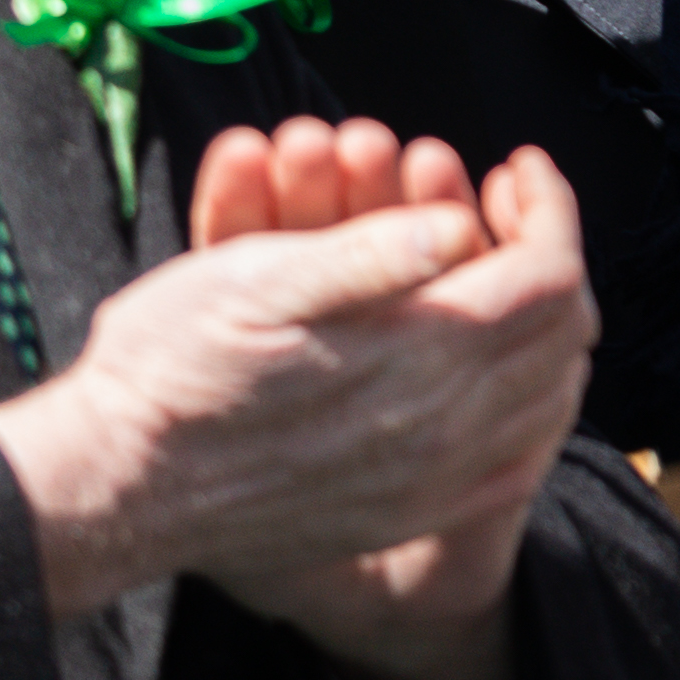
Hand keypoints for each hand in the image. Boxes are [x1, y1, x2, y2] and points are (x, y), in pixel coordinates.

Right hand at [0, 117, 598, 679]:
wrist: (117, 485)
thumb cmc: (170, 368)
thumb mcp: (252, 280)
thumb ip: (369, 255)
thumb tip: (458, 226)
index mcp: (416, 355)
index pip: (547, 275)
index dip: (548, 207)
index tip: (518, 166)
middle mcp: (445, 425)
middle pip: (561, 333)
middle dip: (550, 252)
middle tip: (512, 208)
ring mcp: (434, 479)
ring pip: (550, 395)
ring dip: (548, 326)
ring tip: (514, 275)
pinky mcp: (412, 513)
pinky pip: (517, 461)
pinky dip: (530, 405)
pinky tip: (502, 371)